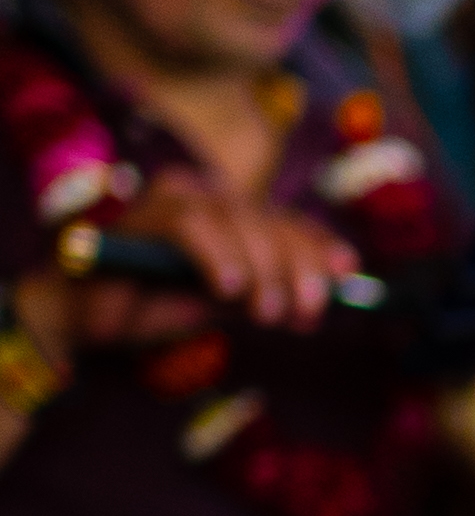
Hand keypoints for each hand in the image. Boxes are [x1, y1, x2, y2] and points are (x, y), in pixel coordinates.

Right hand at [17, 171, 357, 353]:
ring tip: (265, 312)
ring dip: (260, 267)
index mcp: (232, 211)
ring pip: (234, 218)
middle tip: (302, 312)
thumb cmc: (159, 308)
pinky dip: (216, 255)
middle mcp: (205, 194)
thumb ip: (273, 287)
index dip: (318, 245)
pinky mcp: (142, 214)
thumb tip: (328, 287)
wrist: (88, 321)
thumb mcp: (231, 301)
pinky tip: (228, 289)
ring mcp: (172, 198)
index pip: (286, 220)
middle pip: (268, 218)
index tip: (345, 276)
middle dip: (295, 266)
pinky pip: (190, 225)